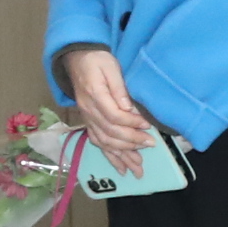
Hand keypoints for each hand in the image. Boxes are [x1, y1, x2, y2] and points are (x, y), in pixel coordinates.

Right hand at [57, 46, 161, 168]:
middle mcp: (89, 110)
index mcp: (95, 95)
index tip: (148, 125)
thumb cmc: (98, 60)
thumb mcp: (111, 67)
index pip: (114, 116)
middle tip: (150, 145)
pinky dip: (110, 156)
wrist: (77, 59)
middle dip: (132, 142)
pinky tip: (120, 168)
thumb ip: (119, 88)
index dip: (132, 123)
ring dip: (122, 155)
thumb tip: (129, 108)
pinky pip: (98, 142)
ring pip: (104, 142)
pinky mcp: (88, 121)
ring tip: (138, 167)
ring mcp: (87, 118)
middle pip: (110, 132)